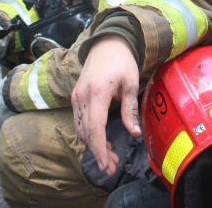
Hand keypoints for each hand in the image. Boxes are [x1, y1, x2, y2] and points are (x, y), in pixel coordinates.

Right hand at [72, 35, 141, 176]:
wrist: (107, 43)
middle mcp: (82, 96)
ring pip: (80, 129)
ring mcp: (76, 96)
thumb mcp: (131, 84)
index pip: (94, 128)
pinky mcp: (76, 96)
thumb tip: (134, 133)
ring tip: (109, 158)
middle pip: (86, 132)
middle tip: (111, 168)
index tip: (105, 164)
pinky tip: (102, 142)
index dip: (99, 149)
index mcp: (97, 92)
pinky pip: (80, 120)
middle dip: (98, 152)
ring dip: (93, 145)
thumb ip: (130, 110)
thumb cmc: (122, 61)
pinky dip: (89, 134)